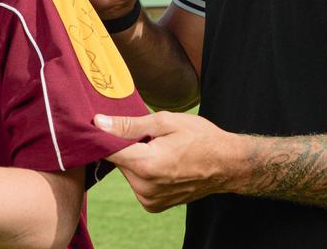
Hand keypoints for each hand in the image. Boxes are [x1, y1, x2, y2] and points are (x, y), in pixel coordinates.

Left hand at [96, 111, 245, 211]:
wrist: (227, 165)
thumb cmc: (200, 138)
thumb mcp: (165, 121)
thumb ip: (128, 124)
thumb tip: (99, 122)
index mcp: (146, 164)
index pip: (107, 149)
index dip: (103, 134)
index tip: (105, 124)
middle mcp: (144, 187)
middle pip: (118, 160)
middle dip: (127, 145)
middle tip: (150, 136)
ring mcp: (148, 199)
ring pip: (127, 171)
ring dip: (135, 159)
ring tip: (160, 151)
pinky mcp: (152, 205)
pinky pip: (136, 182)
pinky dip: (143, 172)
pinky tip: (162, 164)